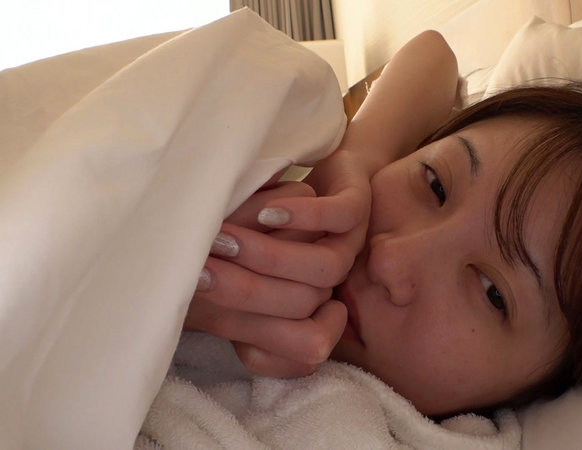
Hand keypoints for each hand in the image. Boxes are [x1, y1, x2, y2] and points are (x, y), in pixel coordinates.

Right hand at [185, 151, 371, 376]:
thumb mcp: (229, 263)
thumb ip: (221, 293)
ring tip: (227, 238)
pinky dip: (303, 217)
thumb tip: (195, 301)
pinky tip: (267, 213)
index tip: (200, 296)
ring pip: (327, 270)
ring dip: (273, 257)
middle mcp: (330, 284)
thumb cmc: (256, 222)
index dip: (249, 333)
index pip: (299, 348)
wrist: (320, 169)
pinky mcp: (355, 206)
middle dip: (247, 289)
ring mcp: (346, 245)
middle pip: (304, 306)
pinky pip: (337, 218)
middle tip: (202, 266)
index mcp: (308, 309)